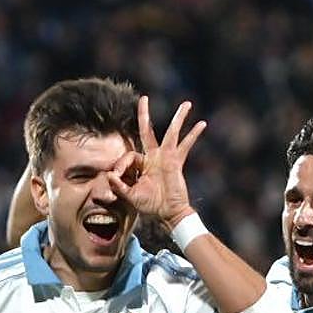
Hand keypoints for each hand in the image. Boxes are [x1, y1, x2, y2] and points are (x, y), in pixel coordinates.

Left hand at [108, 96, 206, 228]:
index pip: (129, 155)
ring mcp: (166, 157)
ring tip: (187, 104)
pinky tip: (202, 124)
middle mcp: (154, 156)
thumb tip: (110, 175)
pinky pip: (185, 145)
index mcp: (142, 164)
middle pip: (148, 130)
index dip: (120, 165)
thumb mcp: (130, 196)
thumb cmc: (151, 206)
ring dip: (179, 118)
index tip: (116, 177)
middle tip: (144, 98)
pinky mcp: (176, 162)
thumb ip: (119, 186)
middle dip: (144, 114)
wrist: (168, 214)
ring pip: (172, 133)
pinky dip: (194, 135)